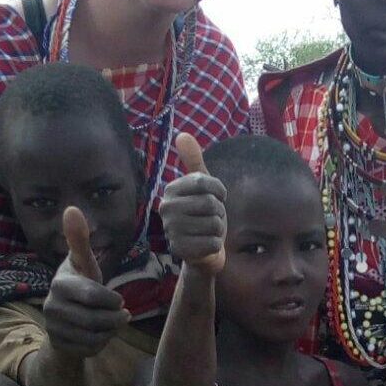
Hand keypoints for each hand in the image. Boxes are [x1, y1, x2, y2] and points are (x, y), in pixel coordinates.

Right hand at [43, 207, 129, 357]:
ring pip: (95, 336)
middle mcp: (51, 306)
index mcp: (59, 283)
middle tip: (122, 313)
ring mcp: (53, 328)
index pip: (93, 295)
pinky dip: (102, 343)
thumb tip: (71, 208)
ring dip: (111, 331)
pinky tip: (99, 335)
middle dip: (115, 318)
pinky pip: (90, 349)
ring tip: (111, 322)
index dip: (112, 300)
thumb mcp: (84, 263)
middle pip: (97, 319)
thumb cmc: (80, 285)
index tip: (120, 300)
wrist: (65, 319)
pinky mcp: (58, 345)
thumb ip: (80, 240)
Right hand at [161, 133, 226, 273]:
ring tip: (207, 231)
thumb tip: (182, 134)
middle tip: (210, 218)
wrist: (201, 250)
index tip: (216, 198)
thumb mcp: (202, 186)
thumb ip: (194, 161)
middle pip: (210, 204)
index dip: (219, 191)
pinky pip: (213, 242)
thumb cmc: (203, 215)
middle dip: (219, 212)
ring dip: (218, 229)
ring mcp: (171, 230)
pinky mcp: (179, 250)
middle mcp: (166, 209)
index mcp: (170, 190)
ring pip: (214, 224)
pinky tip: (205, 245)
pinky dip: (215, 245)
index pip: (205, 182)